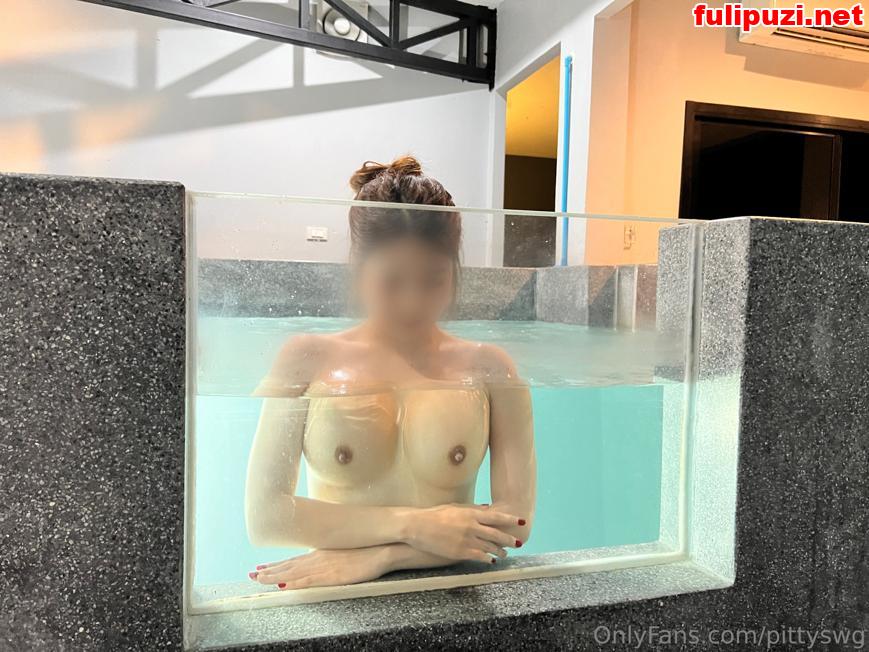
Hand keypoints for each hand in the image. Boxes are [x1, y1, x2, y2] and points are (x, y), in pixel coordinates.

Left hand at [250, 547, 392, 589]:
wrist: (381, 549)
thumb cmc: (364, 551)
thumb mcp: (341, 552)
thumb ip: (327, 558)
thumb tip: (317, 562)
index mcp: (320, 554)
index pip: (293, 561)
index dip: (276, 565)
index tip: (261, 568)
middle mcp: (318, 559)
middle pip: (289, 567)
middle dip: (269, 571)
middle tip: (252, 574)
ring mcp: (324, 567)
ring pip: (294, 573)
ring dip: (275, 576)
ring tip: (259, 579)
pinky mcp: (332, 576)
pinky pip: (310, 581)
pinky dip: (295, 583)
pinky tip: (284, 586)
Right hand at [401, 504, 524, 561]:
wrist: (418, 526)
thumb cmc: (434, 514)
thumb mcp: (455, 507)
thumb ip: (472, 509)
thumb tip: (486, 508)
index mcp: (471, 514)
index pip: (496, 517)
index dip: (510, 520)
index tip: (521, 522)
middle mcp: (472, 526)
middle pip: (497, 534)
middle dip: (509, 539)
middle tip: (518, 543)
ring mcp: (467, 540)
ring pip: (490, 547)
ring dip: (500, 551)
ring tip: (505, 554)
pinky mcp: (460, 552)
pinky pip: (479, 556)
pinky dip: (487, 558)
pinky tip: (491, 560)